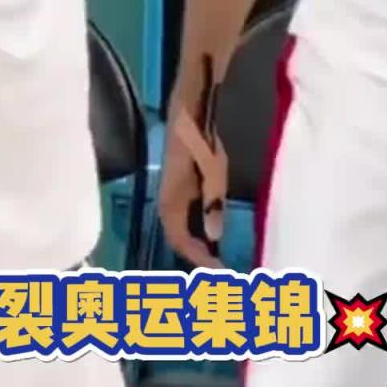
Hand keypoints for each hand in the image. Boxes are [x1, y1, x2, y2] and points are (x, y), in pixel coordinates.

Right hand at [158, 103, 226, 269]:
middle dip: (197, 256)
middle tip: (220, 268)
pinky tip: (211, 230)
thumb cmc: (202, 145)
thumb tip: (214, 238)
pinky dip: (196, 230)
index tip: (219, 270)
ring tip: (217, 254)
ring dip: (196, 244)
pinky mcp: (177, 189)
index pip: (180, 242)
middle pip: (178, 239)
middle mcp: (166, 204)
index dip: (198, 259)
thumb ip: (213, 207)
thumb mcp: (214, 176)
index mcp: (171, 204)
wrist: (189, 116)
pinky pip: (182, 218)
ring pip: (179, 229)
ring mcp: (170, 196)